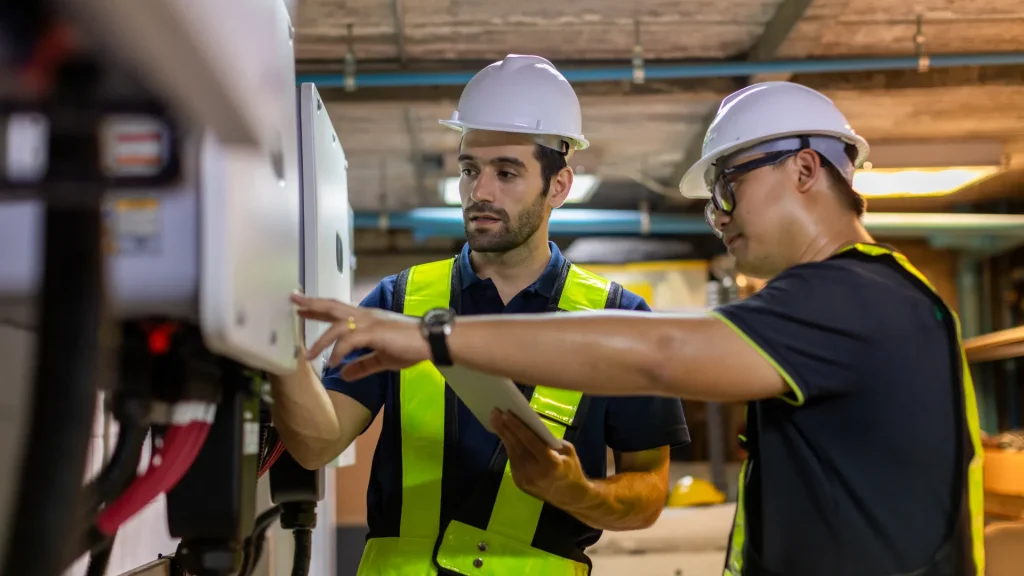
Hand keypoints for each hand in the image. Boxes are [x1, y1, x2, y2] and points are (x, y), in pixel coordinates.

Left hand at [291, 293, 430, 380]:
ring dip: (320, 342)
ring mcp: (369, 322)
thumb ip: (362, 365)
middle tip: (293, 301)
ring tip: (307, 356)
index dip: (318, 308)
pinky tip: (333, 364)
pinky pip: (349, 342)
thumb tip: (343, 375)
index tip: (302, 307)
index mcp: (366, 318)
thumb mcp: (382, 359)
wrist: (431, 340)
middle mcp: (365, 315)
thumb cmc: (411, 347)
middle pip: (332, 307)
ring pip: (337, 328)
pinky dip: (338, 352)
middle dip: (311, 305)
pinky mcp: (374, 332)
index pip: (337, 310)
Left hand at [490, 409, 590, 507]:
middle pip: (516, 446)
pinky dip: (508, 447)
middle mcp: (535, 472)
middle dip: (505, 428)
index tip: (507, 413)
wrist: (571, 497)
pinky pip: (512, 460)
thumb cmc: (571, 469)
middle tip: (495, 413)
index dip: (517, 426)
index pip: (530, 441)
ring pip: (511, 453)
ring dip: (503, 436)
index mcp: (550, 463)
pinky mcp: (519, 483)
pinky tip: (504, 435)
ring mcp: (525, 479)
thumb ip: (549, 439)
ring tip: (496, 421)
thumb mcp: (567, 451)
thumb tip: (531, 424)